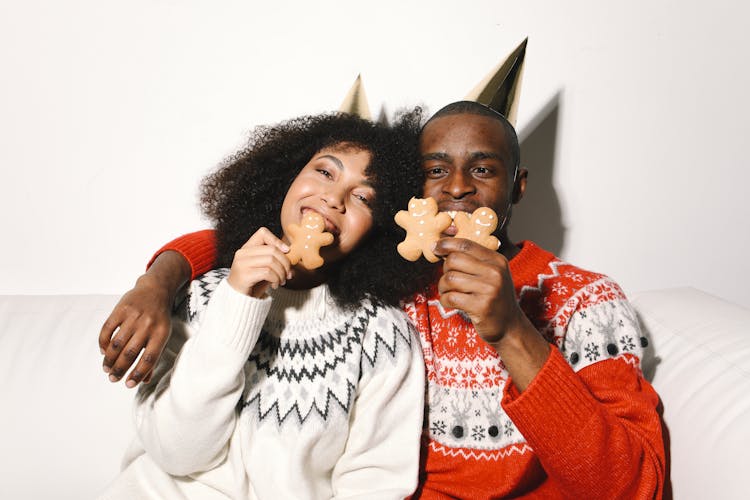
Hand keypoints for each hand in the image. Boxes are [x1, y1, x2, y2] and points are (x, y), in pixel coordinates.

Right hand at [99, 273, 172, 387]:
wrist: (156, 290)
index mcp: (161, 334)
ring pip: (117, 343)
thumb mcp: (163, 335)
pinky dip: (103, 343)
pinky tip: (103, 351)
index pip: (149, 358)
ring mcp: (133, 317)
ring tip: (106, 368)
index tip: (128, 384)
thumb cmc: (160, 318)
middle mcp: (147, 325)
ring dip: (109, 359)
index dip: (138, 373)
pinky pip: (107, 329)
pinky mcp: (120, 309)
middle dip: (119, 369)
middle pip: (130, 353)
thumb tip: (144, 380)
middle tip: (113, 378)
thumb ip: (154, 357)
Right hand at [227, 228, 291, 297]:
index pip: (263, 233)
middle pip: (272, 249)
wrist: (238, 300)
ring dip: (281, 273)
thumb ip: (275, 261)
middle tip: (288, 274)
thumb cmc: (253, 284)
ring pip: (271, 260)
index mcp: (247, 248)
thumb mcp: (265, 268)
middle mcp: (243, 253)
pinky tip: (275, 285)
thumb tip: (292, 257)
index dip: (277, 240)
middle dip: (285, 263)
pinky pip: (267, 272)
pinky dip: (276, 279)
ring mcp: (242, 264)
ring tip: (281, 281)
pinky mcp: (244, 275)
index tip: (286, 251)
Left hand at [433, 237, 522, 342]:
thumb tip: (440, 246)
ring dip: (443, 287)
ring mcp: (489, 289)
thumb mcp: (491, 274)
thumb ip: (472, 260)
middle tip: (448, 281)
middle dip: (444, 270)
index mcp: (497, 260)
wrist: (510, 326)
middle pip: (454, 260)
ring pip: (450, 279)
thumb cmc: (494, 298)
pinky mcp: (481, 307)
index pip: (465, 245)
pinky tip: (450, 303)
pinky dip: (444, 300)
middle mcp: (495, 272)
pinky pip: (451, 297)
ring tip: (448, 292)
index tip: (435, 247)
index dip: (446, 244)